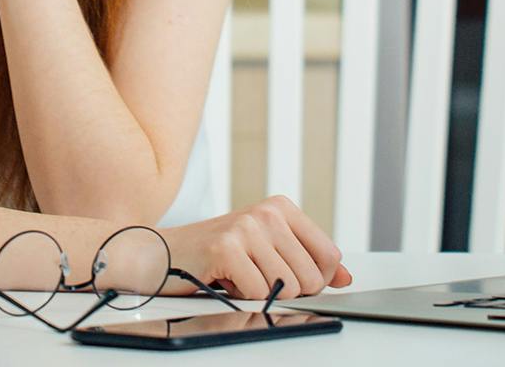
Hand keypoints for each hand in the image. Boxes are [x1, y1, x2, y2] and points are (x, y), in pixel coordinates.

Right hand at [159, 196, 351, 299]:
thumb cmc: (213, 254)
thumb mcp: (265, 248)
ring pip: (287, 287)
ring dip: (261, 292)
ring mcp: (246, 228)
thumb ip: (307, 259)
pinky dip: (241, 296)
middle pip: (312, 277)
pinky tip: (224, 279)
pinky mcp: (227, 249)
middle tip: (256, 277)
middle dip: (287, 290)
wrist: (159, 253)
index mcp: (281, 207)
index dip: (318, 279)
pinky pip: (258, 292)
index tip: (293, 279)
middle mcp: (267, 213)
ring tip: (238, 275)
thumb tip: (345, 276)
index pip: (330, 255)